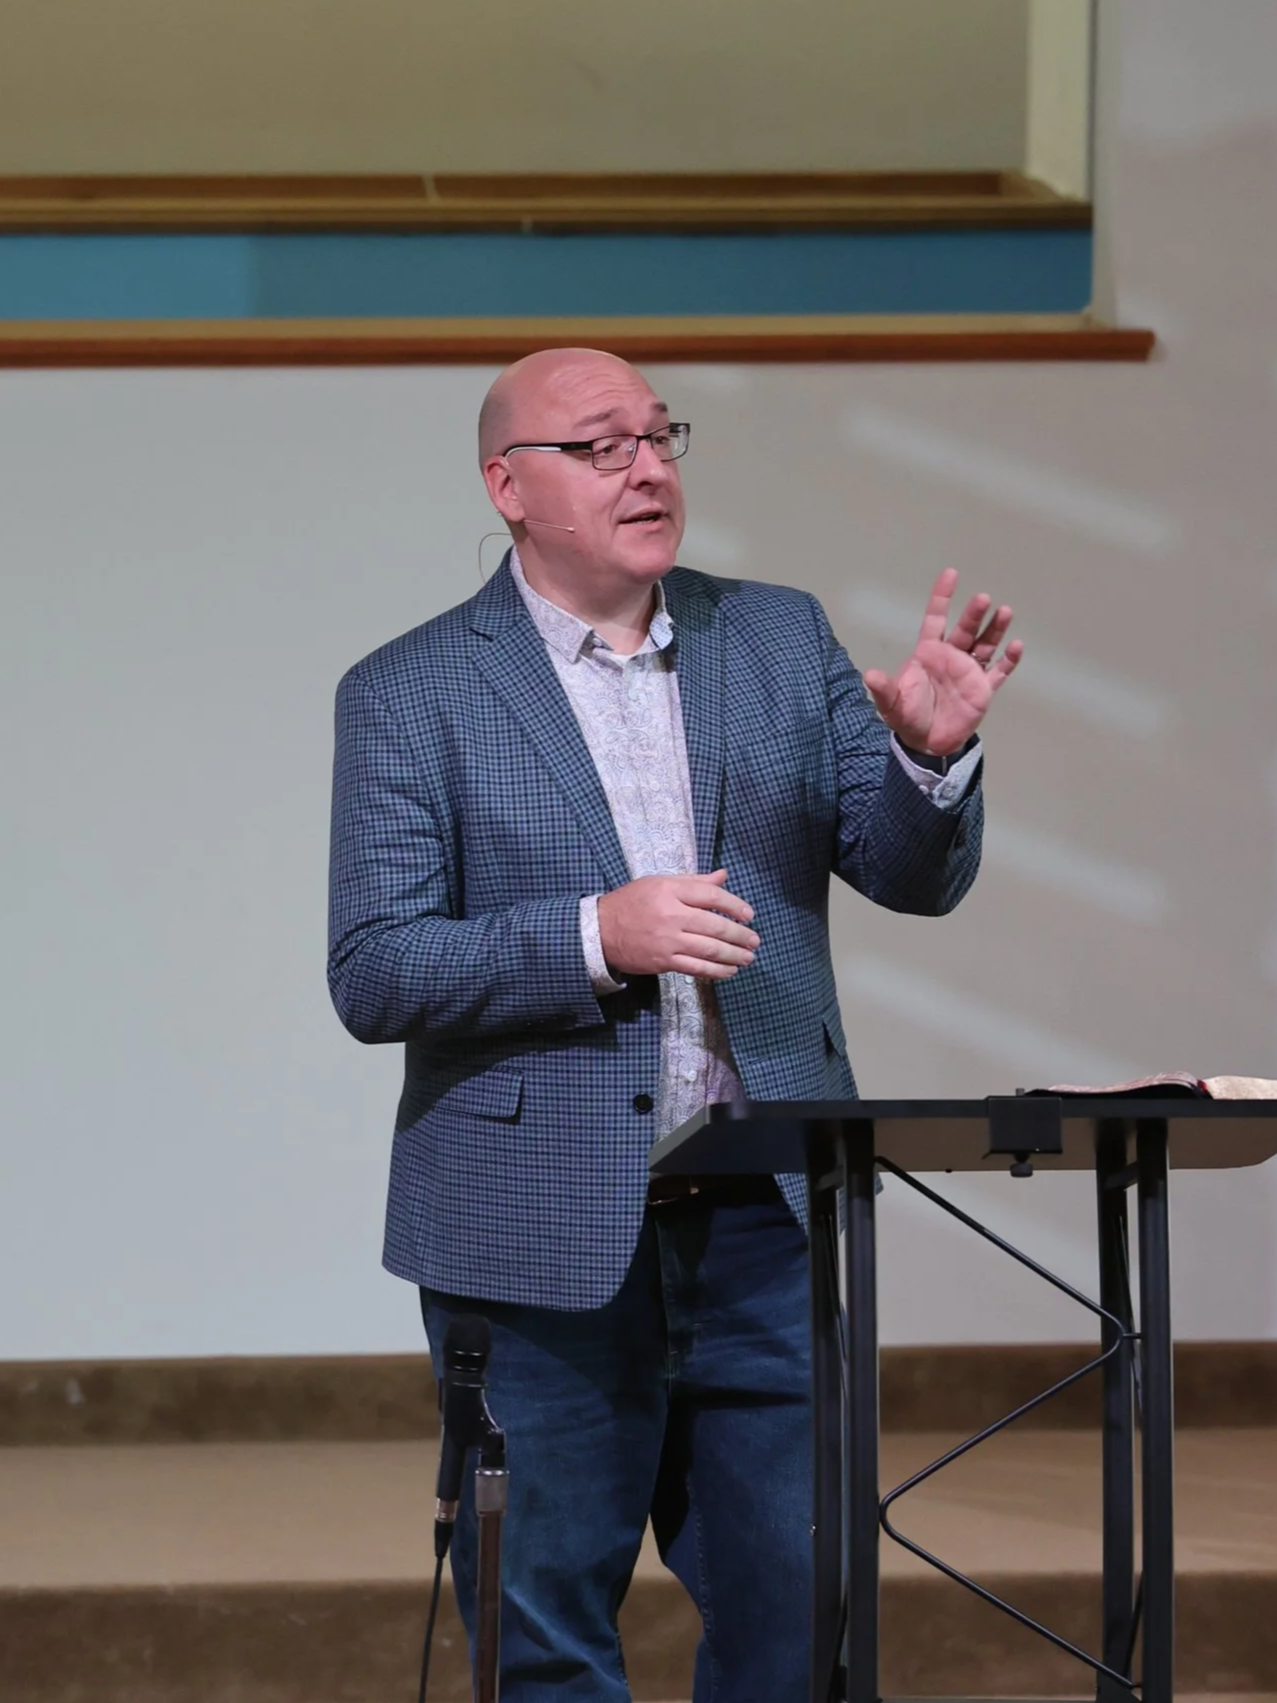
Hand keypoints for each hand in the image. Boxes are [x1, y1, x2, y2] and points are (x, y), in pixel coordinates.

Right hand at [597, 869, 758, 980]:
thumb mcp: (660, 883)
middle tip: (754, 941)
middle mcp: (671, 915)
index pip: (712, 896)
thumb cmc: (632, 902)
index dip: (735, 906)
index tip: (749, 915)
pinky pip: (696, 968)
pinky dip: (716, 971)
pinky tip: (729, 971)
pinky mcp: (663, 962)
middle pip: (715, 926)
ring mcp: (668, 941)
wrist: (601, 930)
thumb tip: (723, 876)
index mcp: (671, 891)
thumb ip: (694, 881)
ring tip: (748, 958)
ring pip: (709, 950)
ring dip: (733, 955)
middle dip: (739, 935)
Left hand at [860, 567, 1022, 755]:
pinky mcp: (983, 689)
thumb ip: (884, 688)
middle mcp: (951, 656)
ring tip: (1004, 611)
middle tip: (982, 598)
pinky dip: (1009, 660)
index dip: (942, 597)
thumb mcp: (891, 703)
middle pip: (965, 629)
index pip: (936, 619)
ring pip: (986, 644)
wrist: (927, 743)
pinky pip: (999, 671)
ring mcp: (969, 671)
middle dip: (974, 614)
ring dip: (995, 629)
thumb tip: (869, 674)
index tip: (951, 574)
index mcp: (929, 653)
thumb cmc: (908, 717)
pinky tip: (1015, 646)